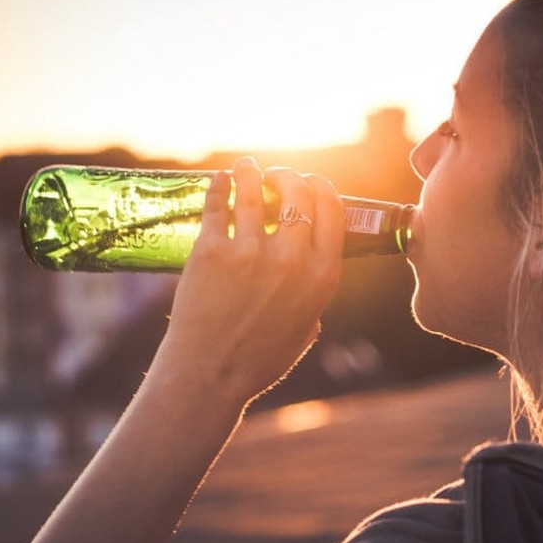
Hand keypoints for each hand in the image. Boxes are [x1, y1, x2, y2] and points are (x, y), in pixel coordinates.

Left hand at [153, 157, 344, 405]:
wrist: (209, 376)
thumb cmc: (258, 360)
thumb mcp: (305, 328)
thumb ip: (313, 297)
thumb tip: (312, 275)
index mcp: (322, 277)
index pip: (333, 211)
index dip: (323, 188)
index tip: (313, 181)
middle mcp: (293, 259)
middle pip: (299, 194)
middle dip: (289, 176)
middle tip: (277, 175)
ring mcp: (251, 252)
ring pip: (255, 192)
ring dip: (251, 172)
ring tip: (246, 166)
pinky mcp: (212, 252)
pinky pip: (218, 206)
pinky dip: (220, 187)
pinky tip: (219, 180)